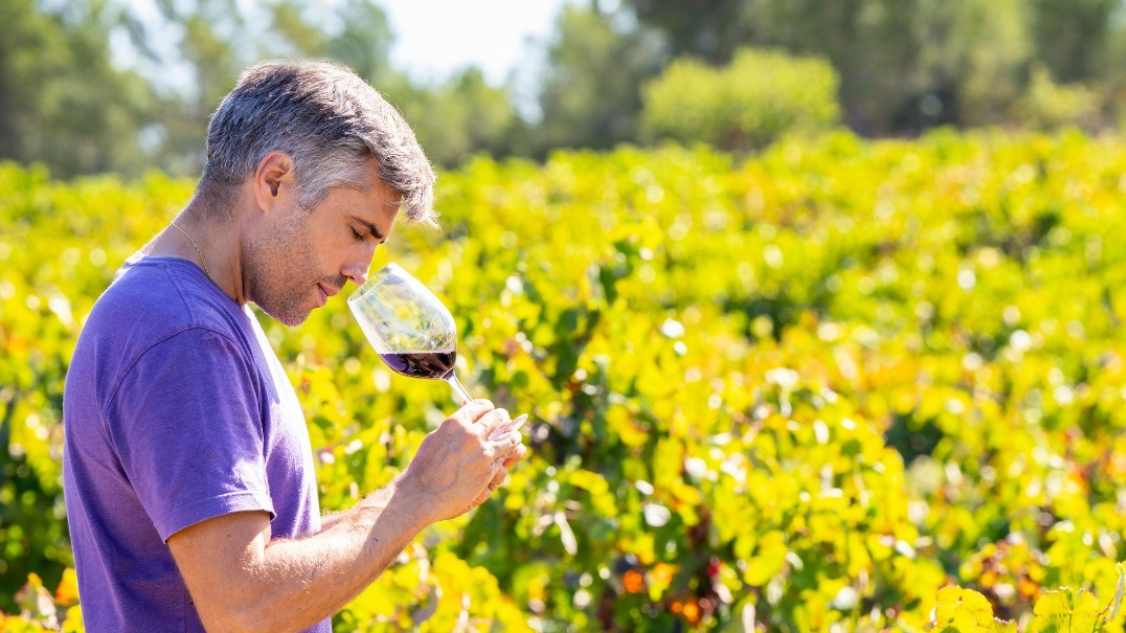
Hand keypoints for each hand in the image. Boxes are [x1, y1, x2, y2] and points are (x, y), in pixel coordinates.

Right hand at [401, 400, 522, 522]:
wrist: (422, 495)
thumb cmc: (423, 467)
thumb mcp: (435, 438)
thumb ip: (453, 428)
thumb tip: (464, 417)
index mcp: (455, 422)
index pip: (481, 406)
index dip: (487, 408)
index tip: (489, 411)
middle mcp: (471, 434)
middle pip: (498, 417)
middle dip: (501, 418)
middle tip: (503, 420)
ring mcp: (482, 451)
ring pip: (509, 437)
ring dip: (512, 435)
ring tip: (513, 436)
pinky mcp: (488, 469)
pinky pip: (504, 456)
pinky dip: (506, 454)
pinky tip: (507, 453)